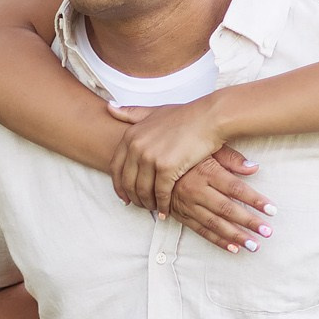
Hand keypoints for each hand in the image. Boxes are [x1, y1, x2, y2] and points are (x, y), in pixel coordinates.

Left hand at [107, 97, 231, 214]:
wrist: (209, 118)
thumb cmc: (185, 115)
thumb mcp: (154, 111)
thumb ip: (131, 113)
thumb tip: (108, 108)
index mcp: (131, 135)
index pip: (115, 167)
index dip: (118, 185)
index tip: (124, 196)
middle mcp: (136, 146)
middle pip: (127, 181)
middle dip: (133, 197)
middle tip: (140, 205)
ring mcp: (150, 158)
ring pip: (142, 190)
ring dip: (147, 203)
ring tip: (154, 208)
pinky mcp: (166, 168)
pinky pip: (160, 193)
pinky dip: (162, 205)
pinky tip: (165, 211)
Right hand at [166, 151, 273, 253]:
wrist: (154, 162)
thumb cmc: (187, 153)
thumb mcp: (208, 148)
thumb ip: (232, 158)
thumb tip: (255, 168)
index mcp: (206, 172)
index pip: (235, 188)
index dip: (254, 200)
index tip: (272, 210)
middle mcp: (196, 190)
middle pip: (227, 209)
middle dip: (248, 222)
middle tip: (267, 232)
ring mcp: (188, 205)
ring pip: (215, 223)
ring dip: (236, 236)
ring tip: (254, 245)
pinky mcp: (181, 215)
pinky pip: (201, 231)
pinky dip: (218, 241)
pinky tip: (234, 248)